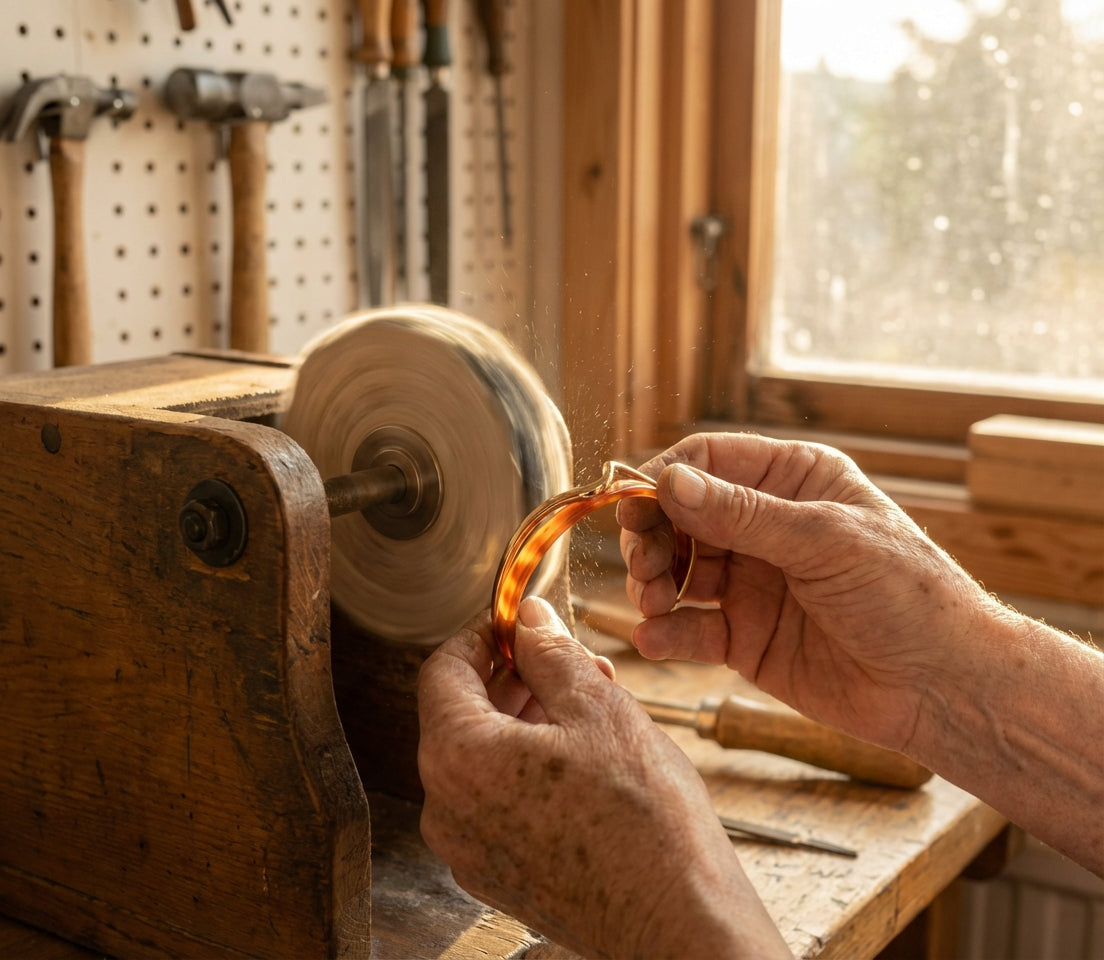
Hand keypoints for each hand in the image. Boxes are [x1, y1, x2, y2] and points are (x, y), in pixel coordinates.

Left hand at [417, 597, 787, 958]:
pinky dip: (528, 766)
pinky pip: (496, 801)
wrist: (677, 922)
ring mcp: (468, 851)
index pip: (442, 670)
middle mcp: (446, 810)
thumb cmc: (643, 818)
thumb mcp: (599, 708)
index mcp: (457, 758)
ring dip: (527, 720)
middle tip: (571, 661)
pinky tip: (584, 755)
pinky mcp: (497, 876)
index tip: (518, 622)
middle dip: (515, 677)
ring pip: (483, 758)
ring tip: (590, 704)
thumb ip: (551, 653)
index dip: (482, 635)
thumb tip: (528, 618)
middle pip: (461, 714)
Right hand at [618, 432, 993, 752]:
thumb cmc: (907, 595)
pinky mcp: (744, 637)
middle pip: (680, 517)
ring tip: (653, 602)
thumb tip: (669, 482)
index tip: (633, 508)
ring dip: (653, 583)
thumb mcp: (826, 540)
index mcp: (793, 481)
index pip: (708, 462)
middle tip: (644, 565)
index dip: (664, 480)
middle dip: (653, 538)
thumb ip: (743, 514)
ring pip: (677, 571)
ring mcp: (752, 583)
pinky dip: (666, 633)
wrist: (943, 687)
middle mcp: (765, 527)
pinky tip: (654, 639)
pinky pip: (691, 628)